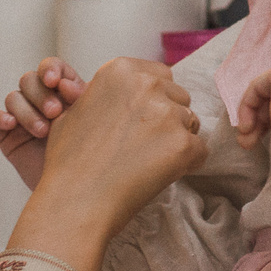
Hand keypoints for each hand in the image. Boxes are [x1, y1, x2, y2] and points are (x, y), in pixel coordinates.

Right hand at [0, 57, 83, 189]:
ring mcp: (22, 117)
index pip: (52, 68)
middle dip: (41, 94)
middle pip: (29, 80)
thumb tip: (67, 85)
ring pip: (13, 97)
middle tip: (56, 113)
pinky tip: (12, 124)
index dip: (51, 70)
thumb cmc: (94, 159)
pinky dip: (0, 117)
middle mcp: (41, 101)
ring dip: (27, 111)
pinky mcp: (6, 135)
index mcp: (65, 93)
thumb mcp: (94, 125)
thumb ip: (84, 101)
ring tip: (45, 131)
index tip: (57, 82)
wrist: (79, 195)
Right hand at [28, 58, 206, 246]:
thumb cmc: (70, 160)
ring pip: (191, 122)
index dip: (154, 100)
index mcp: (120, 70)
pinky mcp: (183, 144)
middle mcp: (146, 84)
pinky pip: (200, 150)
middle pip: (179, 96)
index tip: (140, 121)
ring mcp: (167, 113)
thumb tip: (126, 94)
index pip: (160, 76)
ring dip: (177, 140)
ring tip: (148, 163)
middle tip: (144, 145)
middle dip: (168, 118)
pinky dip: (186, 164)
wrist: (75, 200)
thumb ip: (106, 94)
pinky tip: (160, 175)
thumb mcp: (76, 109)